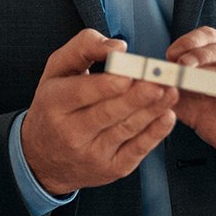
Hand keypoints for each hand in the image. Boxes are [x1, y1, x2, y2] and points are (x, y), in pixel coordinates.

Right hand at [19, 29, 177, 196]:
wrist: (44, 159)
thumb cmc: (53, 107)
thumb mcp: (56, 71)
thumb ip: (83, 48)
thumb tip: (117, 47)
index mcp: (54, 103)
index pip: (80, 93)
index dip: (105, 85)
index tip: (127, 74)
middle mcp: (70, 132)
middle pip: (107, 113)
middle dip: (136, 97)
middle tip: (158, 82)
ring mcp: (92, 153)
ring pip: (126, 129)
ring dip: (152, 110)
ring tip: (171, 92)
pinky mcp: (111, 168)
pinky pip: (137, 149)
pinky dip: (155, 133)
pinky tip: (167, 117)